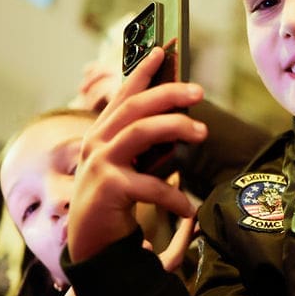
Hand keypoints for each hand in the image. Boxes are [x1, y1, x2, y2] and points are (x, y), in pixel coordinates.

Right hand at [69, 46, 205, 262]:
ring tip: (202, 133)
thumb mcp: (130, 165)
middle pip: (135, 106)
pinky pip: (149, 184)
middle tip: (198, 92)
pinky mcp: (108, 189)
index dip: (142, 70)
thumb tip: (179, 119)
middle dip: (169, 93)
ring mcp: (99, 164)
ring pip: (140, 132)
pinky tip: (189, 208)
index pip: (123, 94)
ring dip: (175, 128)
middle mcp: (96, 142)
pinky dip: (173, 195)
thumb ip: (146, 143)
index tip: (162, 49)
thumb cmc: (116, 202)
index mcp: (102, 133)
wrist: (92, 246)